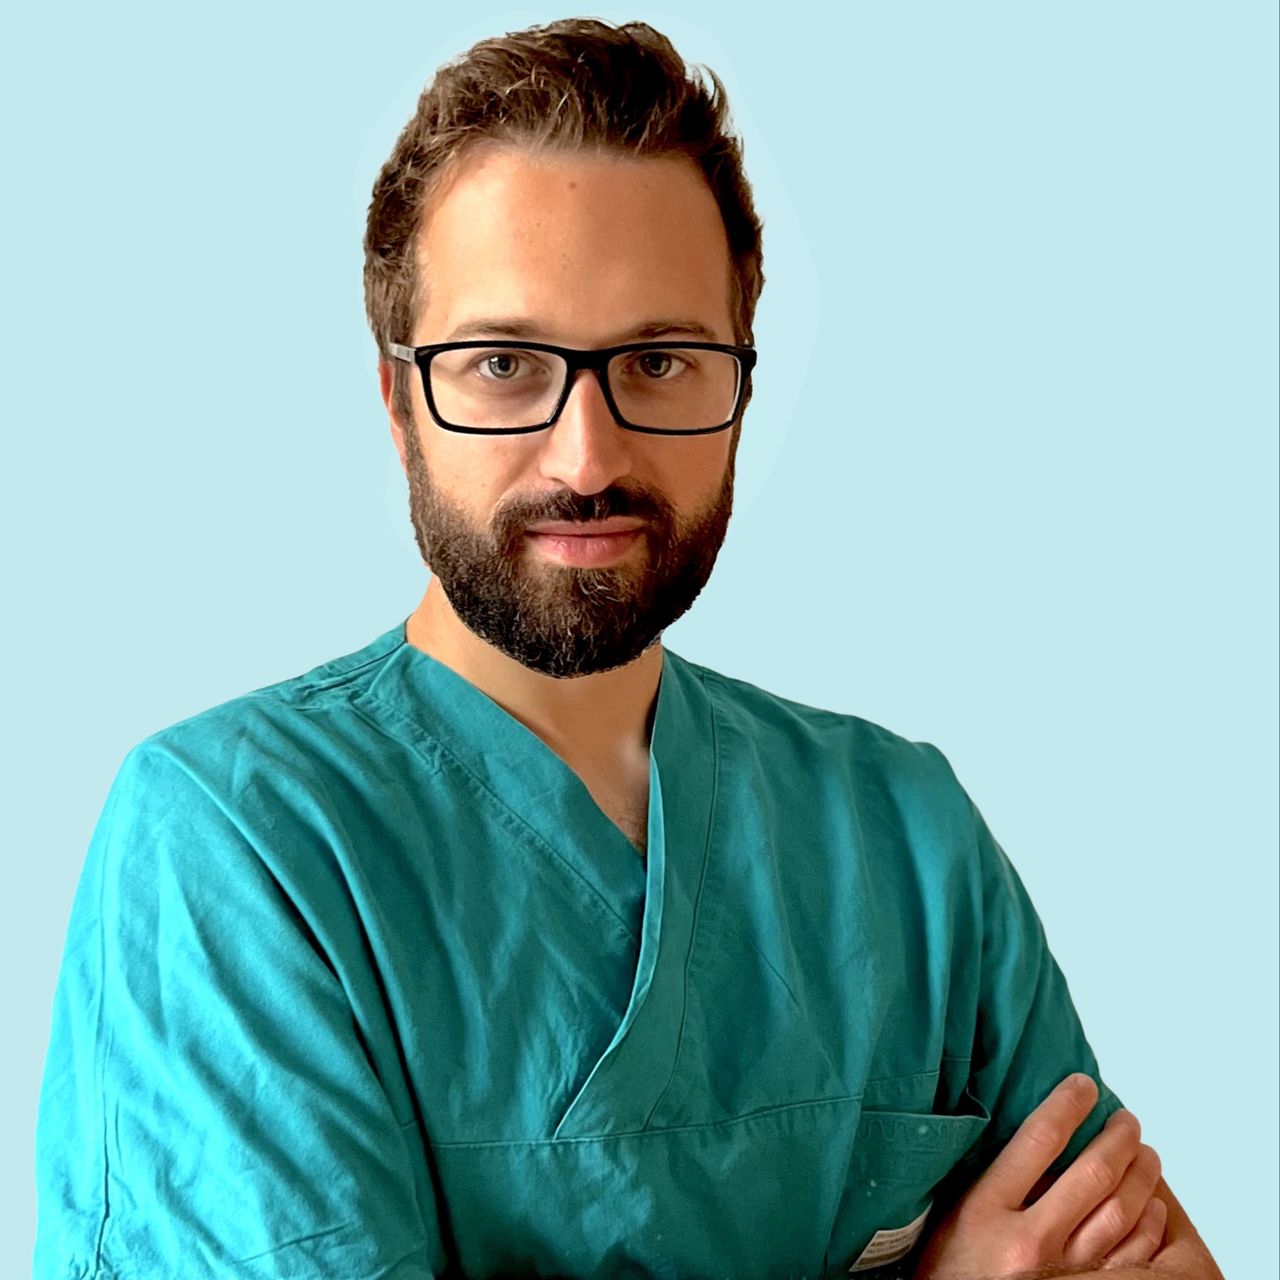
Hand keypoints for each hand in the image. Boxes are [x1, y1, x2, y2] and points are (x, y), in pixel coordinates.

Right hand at [912, 1073, 1166, 1278]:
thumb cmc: (948, 1265)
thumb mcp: (954, 1211)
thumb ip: (989, 1176)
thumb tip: (1035, 1130)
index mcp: (985, 1209)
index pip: (1038, 1140)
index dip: (1067, 1105)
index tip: (1083, 1086)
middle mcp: (1028, 1241)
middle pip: (1092, 1175)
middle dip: (1118, 1138)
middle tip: (1126, 1119)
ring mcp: (1063, 1272)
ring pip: (1120, 1213)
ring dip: (1140, 1176)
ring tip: (1144, 1153)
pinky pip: (1131, 1255)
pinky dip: (1148, 1224)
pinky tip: (1150, 1204)